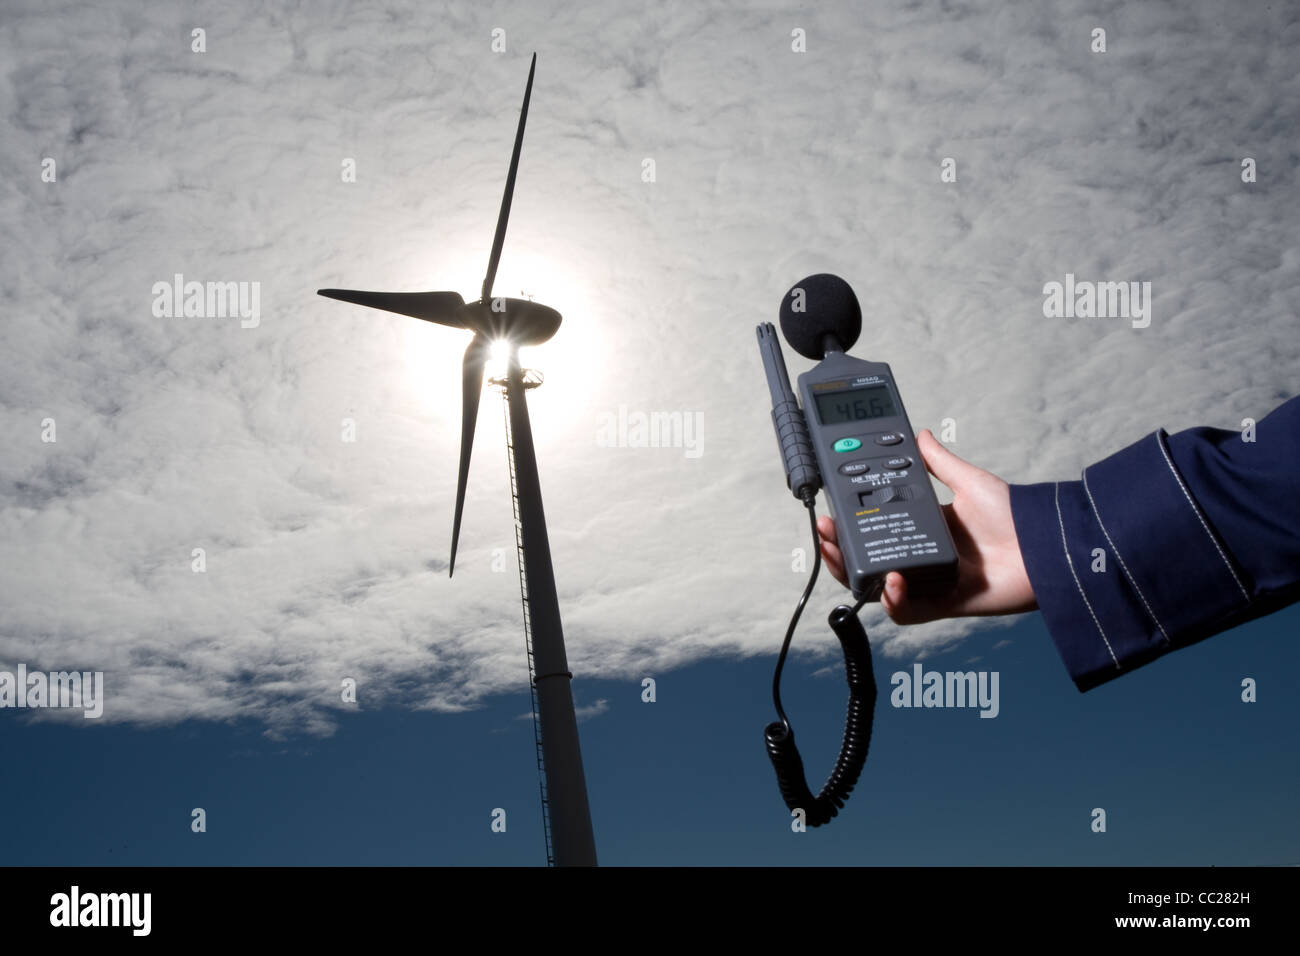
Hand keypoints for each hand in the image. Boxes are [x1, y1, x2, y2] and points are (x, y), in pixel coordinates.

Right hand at [817, 429, 1036, 623]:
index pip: (873, 530)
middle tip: (824, 534)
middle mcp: (921, 556)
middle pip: (866, 561)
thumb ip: (940, 462)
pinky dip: (894, 601)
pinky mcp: (942, 605)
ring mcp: (929, 583)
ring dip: (855, 575)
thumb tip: (920, 434)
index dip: (847, 526)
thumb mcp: (970, 481)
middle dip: (838, 551)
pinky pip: (907, 611)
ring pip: (878, 588)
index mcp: (923, 529)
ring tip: (843, 556)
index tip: (829, 512)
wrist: (1045, 549)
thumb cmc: (1015, 517)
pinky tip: (892, 581)